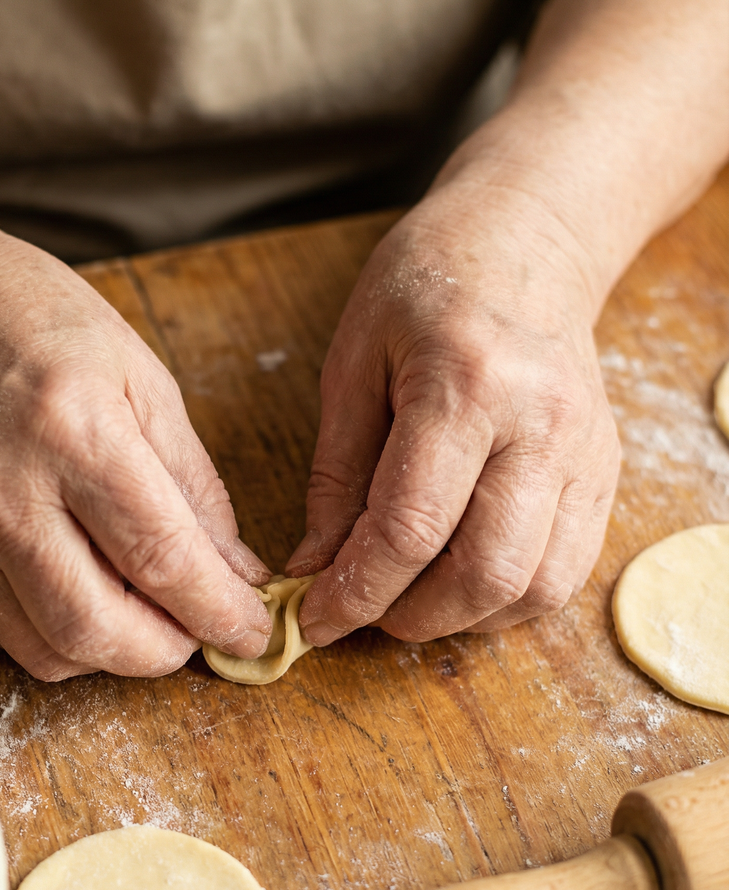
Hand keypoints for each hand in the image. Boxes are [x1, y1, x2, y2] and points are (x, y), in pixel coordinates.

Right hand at [0, 224, 271, 678]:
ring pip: (49, 650)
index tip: (254, 633)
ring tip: (142, 607)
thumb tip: (237, 574)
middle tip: (198, 629)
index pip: (160, 556)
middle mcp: (4, 490)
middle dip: (166, 651)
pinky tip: (84, 588)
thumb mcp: (144, 381)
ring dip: (115, 652)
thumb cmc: (36, 324)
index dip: (218, 611)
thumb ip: (196, 488)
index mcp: (73, 428)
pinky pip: (7, 635)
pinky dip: (62, 635)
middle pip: (96, 628)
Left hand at [286, 182, 620, 643]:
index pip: (411, 527)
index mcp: (466, 385)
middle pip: (485, 573)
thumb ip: (335, 474)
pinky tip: (462, 581)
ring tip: (411, 598)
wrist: (529, 240)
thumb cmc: (427, 286)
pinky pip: (565, 572)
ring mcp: (585, 453)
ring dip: (462, 618)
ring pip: (535, 588)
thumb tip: (315, 567)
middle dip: (410, 617)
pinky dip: (507, 601)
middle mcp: (540, 425)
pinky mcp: (604, 473)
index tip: (317, 619)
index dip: (356, 591)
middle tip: (363, 611)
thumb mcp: (353, 362)